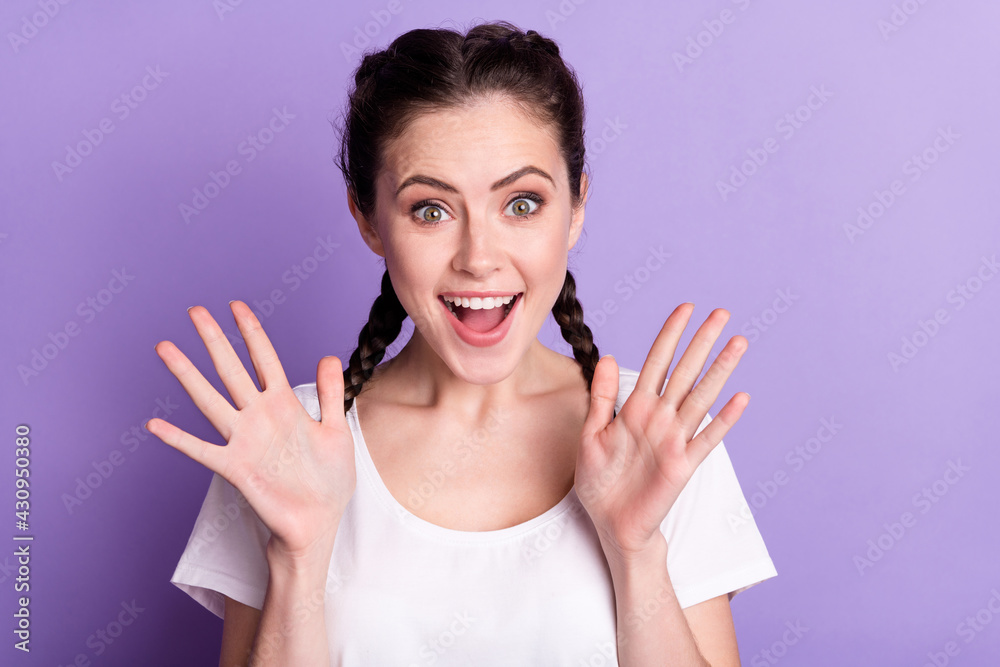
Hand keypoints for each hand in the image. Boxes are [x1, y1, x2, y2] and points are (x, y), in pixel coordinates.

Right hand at [146, 301, 355, 560]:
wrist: (319, 523)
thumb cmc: (329, 480)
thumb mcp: (336, 430)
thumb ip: (330, 394)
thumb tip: (329, 355)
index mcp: (285, 405)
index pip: (265, 359)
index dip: (251, 332)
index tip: (236, 305)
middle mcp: (260, 417)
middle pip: (232, 370)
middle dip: (215, 340)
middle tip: (194, 311)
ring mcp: (245, 440)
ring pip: (211, 400)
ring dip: (188, 375)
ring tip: (166, 349)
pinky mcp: (236, 468)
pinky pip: (202, 450)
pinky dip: (179, 439)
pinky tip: (155, 426)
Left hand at [575, 303, 749, 562]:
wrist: (611, 524)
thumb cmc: (600, 481)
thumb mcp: (591, 434)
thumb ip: (601, 397)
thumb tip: (608, 356)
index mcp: (636, 407)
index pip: (656, 362)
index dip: (670, 335)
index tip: (686, 308)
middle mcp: (659, 418)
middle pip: (684, 371)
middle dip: (702, 341)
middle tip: (722, 313)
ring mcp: (674, 439)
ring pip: (701, 396)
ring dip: (720, 370)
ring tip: (739, 342)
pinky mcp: (683, 464)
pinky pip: (707, 438)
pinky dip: (724, 419)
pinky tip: (741, 399)